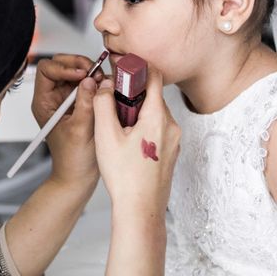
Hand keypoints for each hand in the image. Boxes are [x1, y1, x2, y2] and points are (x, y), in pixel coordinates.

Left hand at [32, 54, 104, 187]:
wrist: (78, 175)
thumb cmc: (72, 158)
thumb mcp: (80, 130)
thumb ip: (85, 103)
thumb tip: (90, 79)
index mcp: (44, 102)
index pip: (47, 70)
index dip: (64, 67)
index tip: (82, 74)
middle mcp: (53, 97)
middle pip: (61, 64)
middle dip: (80, 64)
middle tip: (96, 73)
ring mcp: (67, 98)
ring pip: (76, 71)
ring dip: (91, 72)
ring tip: (103, 82)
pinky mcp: (80, 101)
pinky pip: (88, 82)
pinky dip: (98, 81)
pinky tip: (106, 89)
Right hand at [93, 67, 180, 214]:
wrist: (141, 210)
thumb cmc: (125, 177)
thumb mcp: (106, 135)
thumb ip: (104, 104)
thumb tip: (104, 85)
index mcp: (158, 117)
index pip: (153, 77)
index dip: (137, 68)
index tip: (122, 67)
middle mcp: (171, 125)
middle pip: (152, 95)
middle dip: (131, 94)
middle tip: (111, 102)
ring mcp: (173, 139)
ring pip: (154, 112)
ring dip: (136, 111)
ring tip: (116, 127)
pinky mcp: (170, 150)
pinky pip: (157, 127)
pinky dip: (142, 125)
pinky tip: (126, 141)